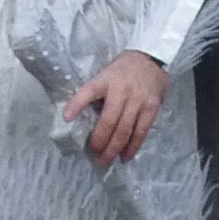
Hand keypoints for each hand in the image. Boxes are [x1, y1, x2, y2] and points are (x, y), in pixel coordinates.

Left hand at [65, 49, 170, 165]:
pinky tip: (126, 156)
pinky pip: (142, 131)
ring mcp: (138, 101)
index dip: (77, 104)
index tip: (66, 118)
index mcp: (106, 80)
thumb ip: (98, 93)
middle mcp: (122, 91)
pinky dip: (133, 146)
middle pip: (109, 121)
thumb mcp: (106, 74)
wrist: (151, 58)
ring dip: (114, 148)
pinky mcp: (152, 108)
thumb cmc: (123, 69)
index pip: (89, 91)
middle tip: (94, 155)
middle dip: (100, 141)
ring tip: (106, 160)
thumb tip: (84, 117)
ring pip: (125, 129)